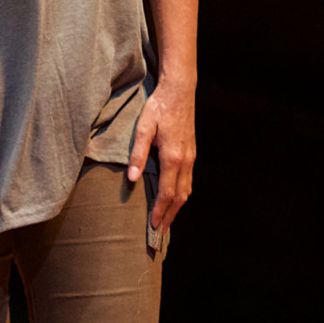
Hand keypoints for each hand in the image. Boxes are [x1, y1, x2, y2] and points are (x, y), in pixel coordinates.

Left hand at [126, 75, 195, 231]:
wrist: (180, 90)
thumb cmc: (160, 107)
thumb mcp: (143, 128)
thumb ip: (137, 153)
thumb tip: (132, 178)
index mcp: (172, 157)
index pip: (167, 193)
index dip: (159, 211)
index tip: (152, 225)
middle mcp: (185, 160)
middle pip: (180, 196)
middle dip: (170, 216)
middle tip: (160, 232)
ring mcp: (191, 156)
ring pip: (187, 189)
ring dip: (177, 207)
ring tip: (167, 220)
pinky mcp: (192, 152)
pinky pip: (188, 179)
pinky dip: (182, 194)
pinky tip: (175, 197)